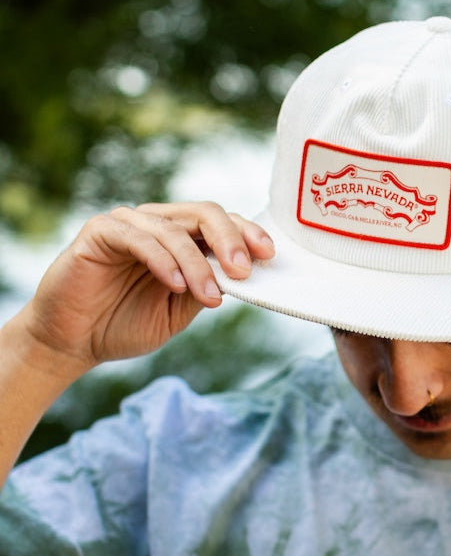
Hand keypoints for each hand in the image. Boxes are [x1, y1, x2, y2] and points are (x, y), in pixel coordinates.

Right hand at [21, 202, 273, 376]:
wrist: (75, 342)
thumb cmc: (126, 324)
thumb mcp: (180, 310)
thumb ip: (207, 287)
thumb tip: (246, 275)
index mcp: (181, 240)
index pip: (221, 224)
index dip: (248, 234)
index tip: (270, 256)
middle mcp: (158, 225)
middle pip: (204, 213)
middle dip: (231, 239)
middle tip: (245, 269)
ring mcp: (128, 225)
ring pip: (174, 229)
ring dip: (198, 264)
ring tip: (210, 296)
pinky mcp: (100, 232)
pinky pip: (139, 237)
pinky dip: (163, 260)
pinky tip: (176, 285)